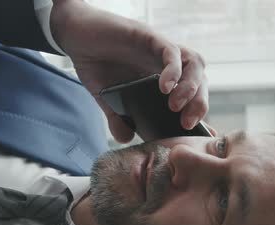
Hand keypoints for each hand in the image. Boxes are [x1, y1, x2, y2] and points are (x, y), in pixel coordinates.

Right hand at [50, 0, 208, 142]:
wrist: (75, 36)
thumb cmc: (94, 63)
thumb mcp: (105, 97)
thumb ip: (117, 117)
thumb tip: (125, 139)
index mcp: (161, 78)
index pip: (191, 95)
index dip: (198, 112)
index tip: (196, 133)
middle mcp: (166, 64)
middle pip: (199, 81)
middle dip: (199, 104)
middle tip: (185, 123)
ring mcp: (160, 50)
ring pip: (194, 64)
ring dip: (191, 88)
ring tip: (176, 107)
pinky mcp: (150, 37)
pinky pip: (171, 52)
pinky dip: (173, 71)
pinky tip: (164, 88)